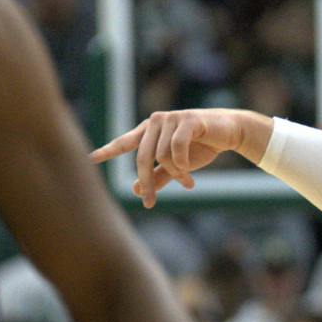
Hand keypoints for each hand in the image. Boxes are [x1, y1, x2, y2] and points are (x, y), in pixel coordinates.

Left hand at [91, 108, 259, 207]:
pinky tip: (190, 176)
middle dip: (145, 182)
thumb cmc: (203, 145)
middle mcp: (156, 122)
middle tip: (149, 202)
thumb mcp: (178, 165)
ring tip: (188, 184)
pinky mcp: (187, 120)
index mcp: (150, 131)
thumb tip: (136, 189)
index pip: (125, 142)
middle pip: (142, 157)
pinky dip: (182, 166)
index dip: (108, 151)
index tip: (91, 159)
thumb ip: (158, 176)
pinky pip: (176, 149)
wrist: (230, 132)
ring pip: (161, 156)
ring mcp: (170, 119)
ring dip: (175, 175)